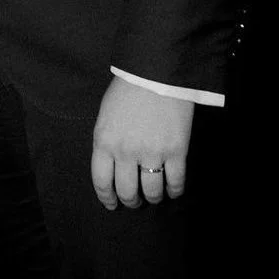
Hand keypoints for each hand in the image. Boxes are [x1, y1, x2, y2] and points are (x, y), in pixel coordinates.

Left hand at [90, 76, 194, 209]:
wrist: (156, 74)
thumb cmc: (127, 91)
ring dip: (153, 198)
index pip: (102, 182)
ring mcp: (152, 153)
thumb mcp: (104, 118)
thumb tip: (112, 165)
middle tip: (135, 202)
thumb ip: (106, 142)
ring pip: (152, 190)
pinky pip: (175, 180)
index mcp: (103, 143)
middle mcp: (125, 153)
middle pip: (127, 190)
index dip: (107, 197)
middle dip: (131, 201)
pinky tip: (173, 191)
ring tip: (154, 197)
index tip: (111, 204)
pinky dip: (175, 190)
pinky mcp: (176, 150)